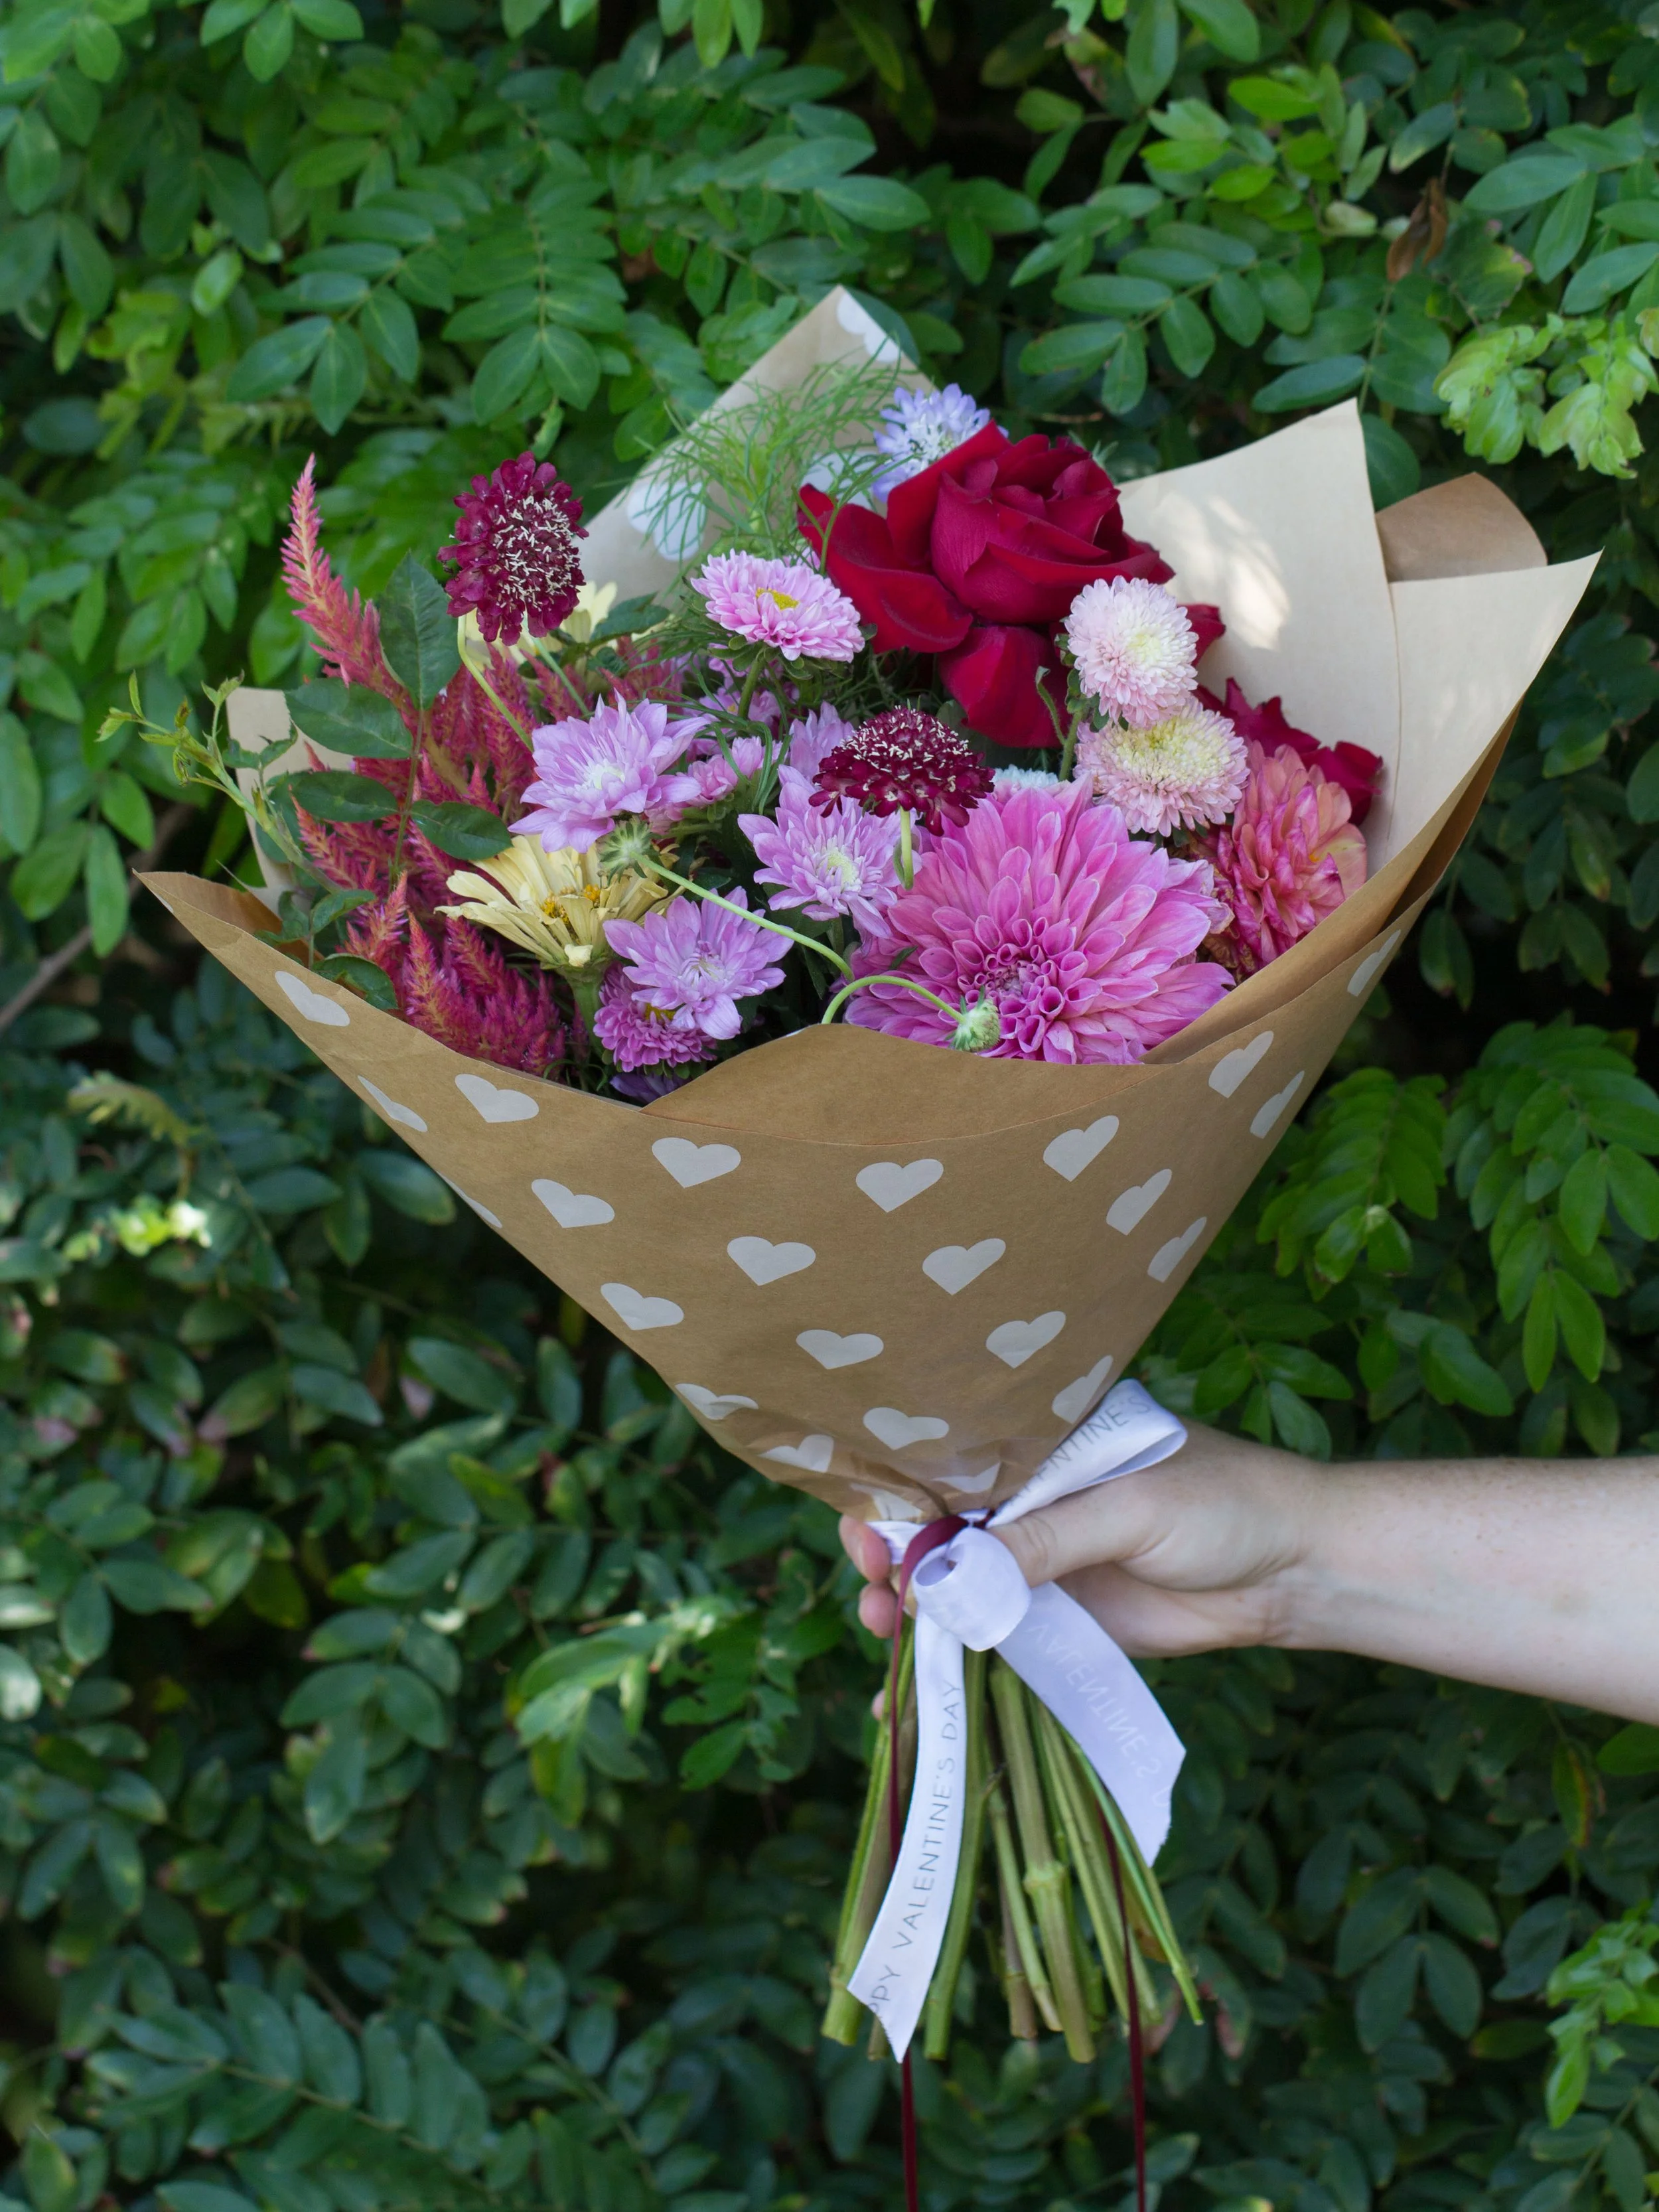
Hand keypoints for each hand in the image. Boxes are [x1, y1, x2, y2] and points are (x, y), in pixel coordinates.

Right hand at [839, 1422, 1319, 1657]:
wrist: (1297, 1570)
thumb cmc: (1227, 1504)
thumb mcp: (1133, 1506)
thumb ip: (1046, 1535)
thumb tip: (950, 1570)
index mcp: (1044, 1443)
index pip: (951, 1459)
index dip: (900, 1494)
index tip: (870, 1533)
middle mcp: (1033, 1499)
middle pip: (940, 1528)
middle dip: (896, 1558)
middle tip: (876, 1593)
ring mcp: (1046, 1562)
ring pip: (957, 1587)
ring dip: (915, 1613)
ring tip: (886, 1637)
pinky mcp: (1065, 1620)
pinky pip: (996, 1639)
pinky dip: (954, 1663)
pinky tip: (910, 1694)